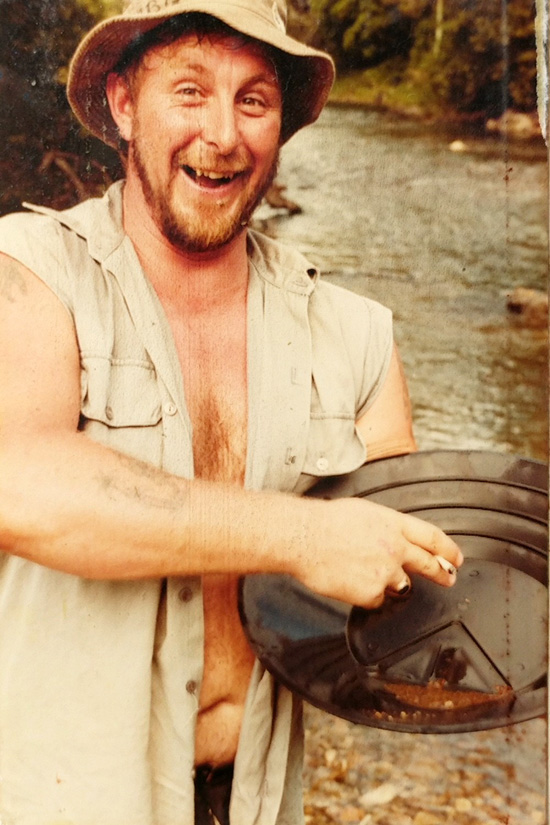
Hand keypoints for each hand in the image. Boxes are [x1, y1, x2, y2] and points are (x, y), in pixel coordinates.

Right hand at [295, 497, 463, 608]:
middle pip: (429, 564)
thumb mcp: (363, 512)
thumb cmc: (324, 522)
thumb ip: (384, 527)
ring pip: (402, 585)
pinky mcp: (373, 592)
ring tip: (369, 574)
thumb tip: (392, 538)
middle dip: (442, 573)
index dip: (448, 549)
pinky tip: (350, 582)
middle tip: (448, 578)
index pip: (432, 537)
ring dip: (392, 583)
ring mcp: (386, 571)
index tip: (455, 558)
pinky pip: (377, 599)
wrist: (303, 537)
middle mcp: (395, 548)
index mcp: (393, 524)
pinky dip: (366, 594)